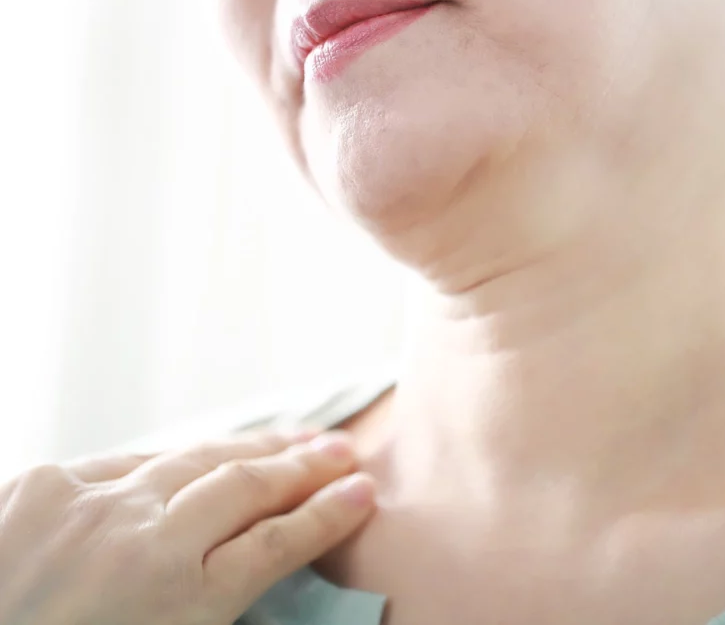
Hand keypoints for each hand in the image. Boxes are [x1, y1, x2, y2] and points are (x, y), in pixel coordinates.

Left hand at [0, 430, 375, 624]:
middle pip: (244, 489)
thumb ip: (215, 605)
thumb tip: (257, 557)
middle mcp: (141, 543)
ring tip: (291, 438)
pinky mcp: (42, 484)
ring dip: (248, 448)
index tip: (363, 494)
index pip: (276, 544)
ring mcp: (90, 505)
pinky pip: (126, 463)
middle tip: (342, 453)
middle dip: (301, 468)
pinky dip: (167, 461)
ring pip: (192, 459)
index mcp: (177, 603)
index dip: (325, 517)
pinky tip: (193, 457)